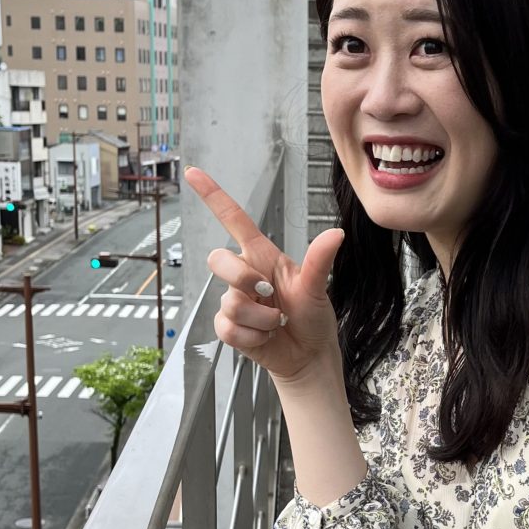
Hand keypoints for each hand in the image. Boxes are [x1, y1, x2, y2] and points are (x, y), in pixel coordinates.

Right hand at [184, 166, 343, 383]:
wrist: (308, 356)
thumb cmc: (313, 317)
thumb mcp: (318, 288)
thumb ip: (320, 261)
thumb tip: (336, 234)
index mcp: (263, 256)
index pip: (233, 220)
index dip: (213, 196)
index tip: (193, 173)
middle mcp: (245, 275)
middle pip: (217, 259)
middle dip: (241, 278)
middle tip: (269, 294)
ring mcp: (234, 301)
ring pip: (230, 302)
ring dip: (262, 319)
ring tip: (278, 324)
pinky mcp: (228, 327)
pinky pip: (227, 328)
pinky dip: (253, 337)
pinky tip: (266, 337)